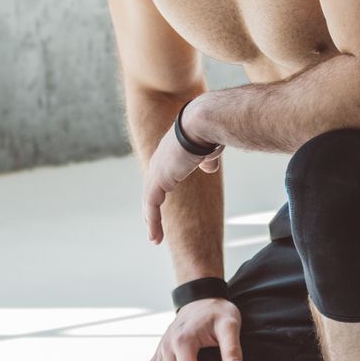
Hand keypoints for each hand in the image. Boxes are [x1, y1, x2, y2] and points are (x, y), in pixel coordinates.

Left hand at [143, 100, 223, 243]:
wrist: (203, 122)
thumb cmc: (210, 131)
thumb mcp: (209, 149)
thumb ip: (207, 159)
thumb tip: (208, 168)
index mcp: (170, 153)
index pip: (161, 176)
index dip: (160, 192)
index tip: (161, 206)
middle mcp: (159, 161)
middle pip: (151, 190)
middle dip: (151, 209)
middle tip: (153, 226)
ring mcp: (157, 170)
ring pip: (150, 201)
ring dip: (151, 221)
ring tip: (154, 238)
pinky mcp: (158, 178)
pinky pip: (151, 205)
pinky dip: (152, 222)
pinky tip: (155, 236)